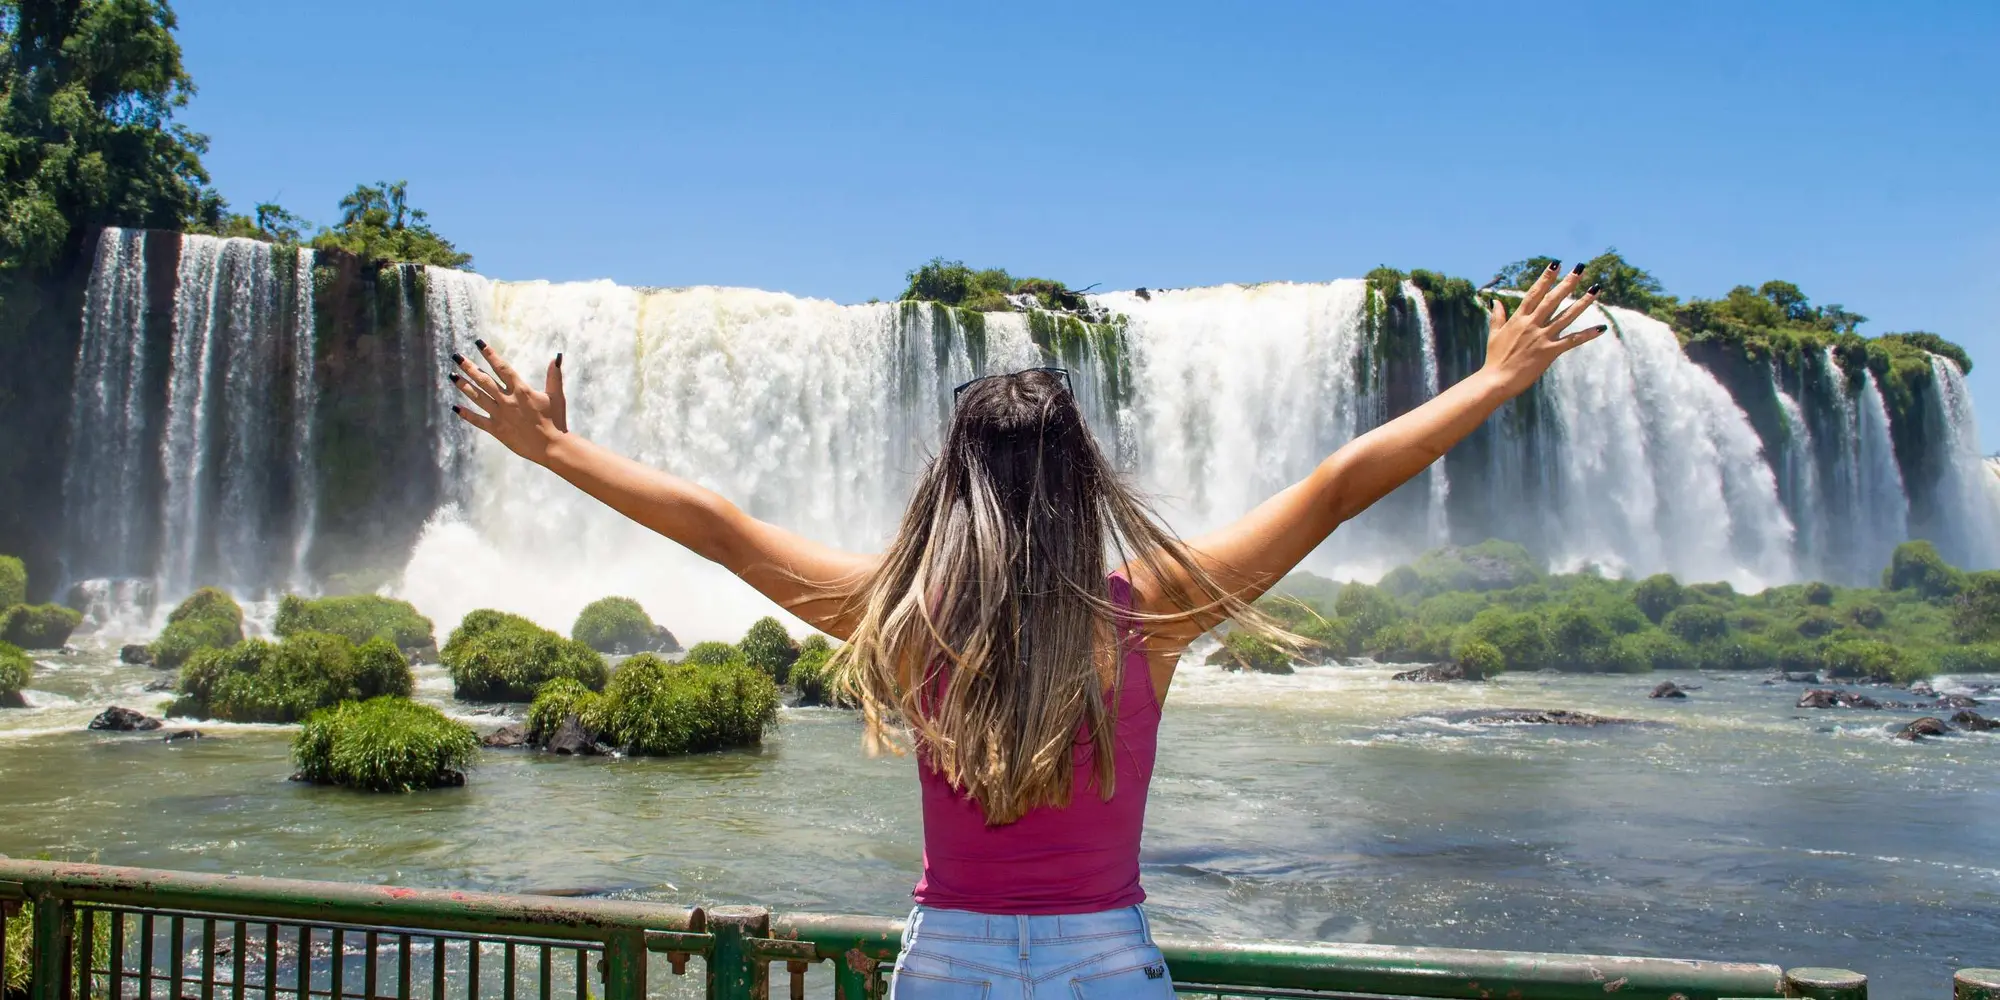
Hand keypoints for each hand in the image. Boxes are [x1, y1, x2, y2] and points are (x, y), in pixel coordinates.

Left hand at [449, 340, 567, 463]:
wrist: (551, 446)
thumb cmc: (556, 420)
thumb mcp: (556, 396)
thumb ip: (554, 376)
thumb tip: (556, 356)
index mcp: (521, 390)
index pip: (502, 368)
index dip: (490, 354)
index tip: (479, 343)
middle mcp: (507, 400)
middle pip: (484, 380)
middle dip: (469, 367)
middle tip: (457, 356)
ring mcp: (500, 415)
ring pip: (478, 397)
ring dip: (464, 385)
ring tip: (452, 375)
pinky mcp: (497, 430)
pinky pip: (478, 420)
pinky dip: (466, 414)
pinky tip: (455, 407)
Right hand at [1481, 261, 1605, 394]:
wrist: (1496, 380)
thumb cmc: (1494, 358)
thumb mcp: (1494, 334)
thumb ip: (1497, 316)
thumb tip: (1495, 300)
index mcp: (1518, 319)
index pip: (1534, 293)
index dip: (1546, 278)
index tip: (1556, 264)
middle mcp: (1532, 324)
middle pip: (1553, 299)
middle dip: (1568, 282)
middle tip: (1581, 267)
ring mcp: (1542, 337)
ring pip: (1566, 315)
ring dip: (1583, 301)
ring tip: (1596, 288)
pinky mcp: (1549, 352)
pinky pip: (1572, 341)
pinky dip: (1587, 334)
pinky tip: (1601, 328)